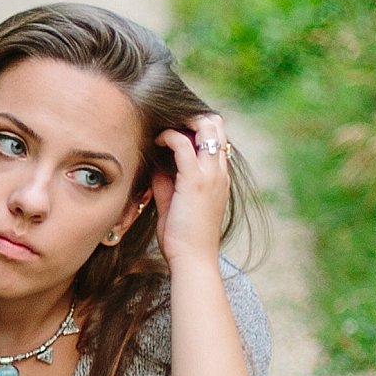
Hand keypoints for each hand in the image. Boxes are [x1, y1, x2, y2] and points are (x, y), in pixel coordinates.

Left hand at [155, 111, 233, 264]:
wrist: (193, 259)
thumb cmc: (183, 238)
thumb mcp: (174, 204)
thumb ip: (168, 182)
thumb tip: (157, 166)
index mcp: (219, 179)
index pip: (217, 139)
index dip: (198, 126)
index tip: (174, 126)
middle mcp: (219, 173)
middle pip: (217, 126)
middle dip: (193, 116)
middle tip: (169, 120)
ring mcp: (210, 175)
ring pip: (206, 128)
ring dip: (182, 121)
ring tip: (163, 126)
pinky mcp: (195, 180)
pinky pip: (183, 144)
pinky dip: (169, 136)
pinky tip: (157, 140)